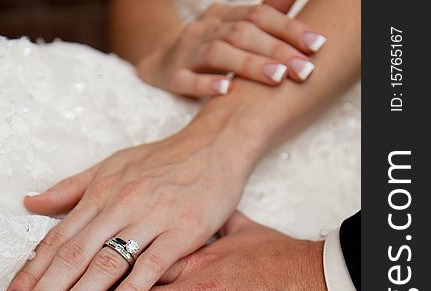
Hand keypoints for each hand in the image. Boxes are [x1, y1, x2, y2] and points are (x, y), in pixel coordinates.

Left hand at [0, 112, 254, 290]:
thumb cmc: (163, 160)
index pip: (54, 241)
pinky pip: (151, 267)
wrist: (215, 146)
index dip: (28, 275)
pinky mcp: (181, 233)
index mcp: (99, 196)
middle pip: (71, 257)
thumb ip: (70, 189)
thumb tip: (30, 202)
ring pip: (104, 265)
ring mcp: (149, 220)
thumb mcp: (111, 166)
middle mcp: (117, 208)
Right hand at [137, 2, 325, 96]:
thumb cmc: (205, 49)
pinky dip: (207, 85)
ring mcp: (187, 52)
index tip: (316, 46)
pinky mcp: (173, 77)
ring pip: (219, 54)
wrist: (157, 62)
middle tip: (304, 69)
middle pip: (244, 34)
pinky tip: (226, 91)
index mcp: (224, 15)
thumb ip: (262, 16)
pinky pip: (188, 80)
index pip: (260, 16)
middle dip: (277, 51)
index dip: (289, 29)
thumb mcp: (232, 28)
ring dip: (250, 65)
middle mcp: (206, 28)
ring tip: (278, 78)